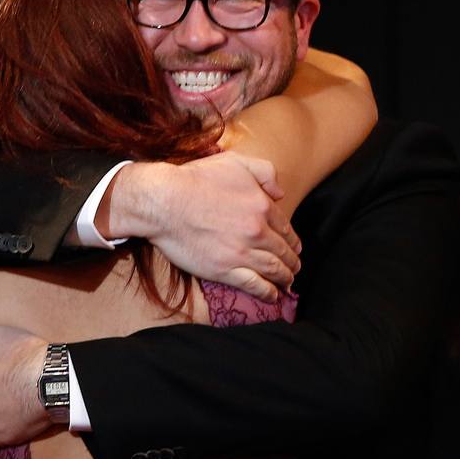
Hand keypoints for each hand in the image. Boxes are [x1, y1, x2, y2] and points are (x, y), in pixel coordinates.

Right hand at [99, 153, 300, 300]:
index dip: (292, 240)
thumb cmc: (196, 179)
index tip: (294, 247)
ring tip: (288, 282)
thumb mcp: (235, 162)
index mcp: (262, 206)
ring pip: (273, 270)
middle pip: (283, 251)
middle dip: (292, 261)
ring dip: (284, 277)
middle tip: (294, 267)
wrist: (164, 201)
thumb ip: (264, 172)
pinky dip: (268, 293)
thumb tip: (280, 193)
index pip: (285, 228)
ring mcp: (241, 253)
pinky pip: (254, 285)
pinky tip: (273, 296)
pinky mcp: (224, 270)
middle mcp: (257, 231)